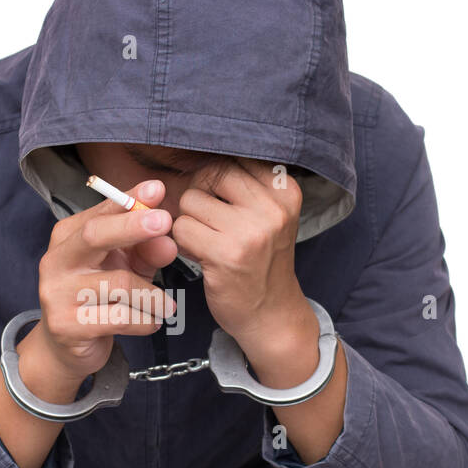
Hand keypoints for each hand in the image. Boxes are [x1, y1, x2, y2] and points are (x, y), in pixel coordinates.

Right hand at [23, 179, 179, 396]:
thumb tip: (168, 241)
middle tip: (166, 222)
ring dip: (152, 295)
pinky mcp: (67, 325)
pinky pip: (118, 318)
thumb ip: (145, 251)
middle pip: (95, 236)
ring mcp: (57, 293)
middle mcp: (57, 261)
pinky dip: (145, 321)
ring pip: (118, 284)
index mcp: (68, 238)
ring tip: (167, 306)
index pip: (101, 211)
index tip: (158, 189)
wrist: (65, 347)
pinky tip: (151, 322)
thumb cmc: (99, 298)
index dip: (130, 199)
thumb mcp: (125, 267)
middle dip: (133, 226)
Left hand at [169, 157, 307, 353]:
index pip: (231, 159)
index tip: (221, 203)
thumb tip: (195, 153)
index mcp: (285, 190)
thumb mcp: (269, 216)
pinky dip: (183, 243)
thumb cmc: (263, 261)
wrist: (272, 314)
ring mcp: (250, 232)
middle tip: (210, 223)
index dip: (214, 179)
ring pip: (190, 201)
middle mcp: (272, 207)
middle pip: (209, 174)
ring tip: (209, 242)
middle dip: (199, 197)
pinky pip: (181, 229)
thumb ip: (245, 184)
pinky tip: (203, 256)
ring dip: (190, 222)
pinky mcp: (226, 255)